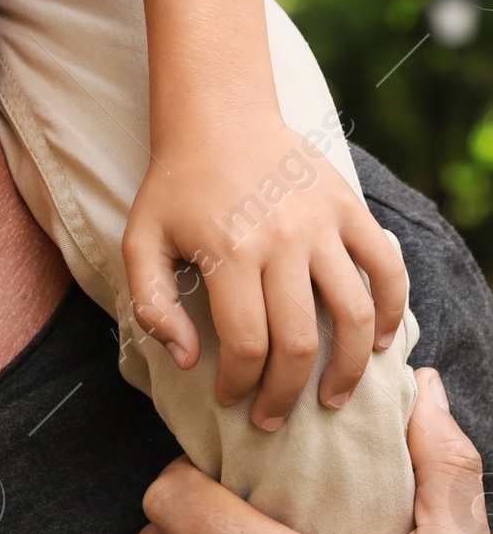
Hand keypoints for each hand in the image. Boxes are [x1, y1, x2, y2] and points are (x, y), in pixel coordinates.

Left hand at [123, 115, 407, 428]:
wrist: (218, 114)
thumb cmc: (175, 185)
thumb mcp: (140, 239)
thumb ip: (151, 305)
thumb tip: (187, 360)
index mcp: (228, 252)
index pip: (247, 345)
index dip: (239, 385)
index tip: (230, 398)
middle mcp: (281, 241)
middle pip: (299, 344)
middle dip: (286, 396)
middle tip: (274, 419)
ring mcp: (321, 224)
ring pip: (354, 316)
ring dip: (348, 369)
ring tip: (333, 398)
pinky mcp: (349, 207)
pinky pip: (386, 269)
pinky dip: (392, 312)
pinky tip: (378, 343)